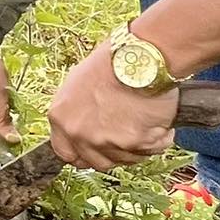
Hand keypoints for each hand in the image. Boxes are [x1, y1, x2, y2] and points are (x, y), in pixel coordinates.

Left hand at [46, 41, 177, 169]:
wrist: (142, 58)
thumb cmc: (114, 62)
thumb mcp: (79, 83)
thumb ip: (76, 110)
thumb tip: (82, 123)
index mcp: (61, 118)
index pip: (65, 152)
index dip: (82, 153)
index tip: (95, 149)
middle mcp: (79, 133)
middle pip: (97, 161)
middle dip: (113, 152)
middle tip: (127, 135)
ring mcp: (105, 141)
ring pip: (126, 159)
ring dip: (137, 146)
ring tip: (144, 120)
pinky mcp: (134, 143)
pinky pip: (150, 150)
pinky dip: (158, 139)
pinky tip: (157, 120)